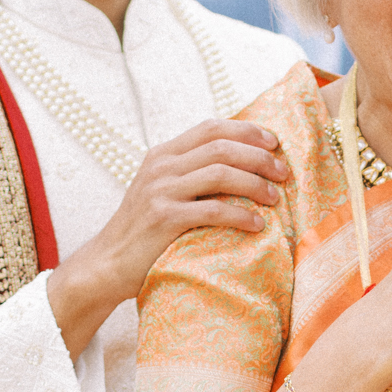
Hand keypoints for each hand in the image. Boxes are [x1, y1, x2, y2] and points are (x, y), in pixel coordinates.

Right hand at [47, 117, 286, 354]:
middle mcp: (161, 167)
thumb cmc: (145, 231)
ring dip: (255, 184)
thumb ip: (190, 173)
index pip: (211, 128)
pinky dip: (241, 214)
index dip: (247, 131)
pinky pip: (213, 210)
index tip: (275, 143)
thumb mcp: (162, 191)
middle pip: (222, 147)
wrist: (108, 263)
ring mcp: (161, 191)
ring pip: (221, 173)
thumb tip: (241, 164)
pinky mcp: (165, 219)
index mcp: (163, 154)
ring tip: (275, 198)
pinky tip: (257, 224)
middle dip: (259, 157)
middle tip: (283, 173)